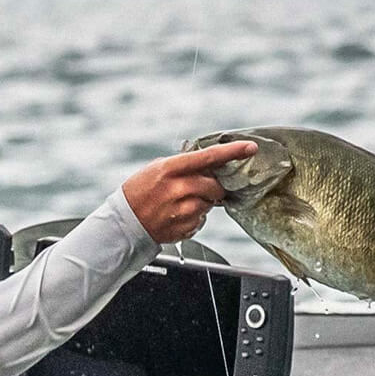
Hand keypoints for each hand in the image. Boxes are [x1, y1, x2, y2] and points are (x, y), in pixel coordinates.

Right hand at [122, 141, 256, 243]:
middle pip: (214, 186)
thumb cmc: (139, 192)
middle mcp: (177, 189)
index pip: (208, 157)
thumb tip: (210, 163)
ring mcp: (181, 210)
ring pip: (209, 204)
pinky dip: (194, 217)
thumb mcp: (157, 169)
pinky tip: (176, 215)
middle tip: (199, 189)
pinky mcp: (184, 227)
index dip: (232, 152)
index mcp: (170, 169)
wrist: (124, 223)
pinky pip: (201, 220)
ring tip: (180, 204)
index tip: (250, 148)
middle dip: (213, 187)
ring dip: (202, 203)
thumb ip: (184, 165)